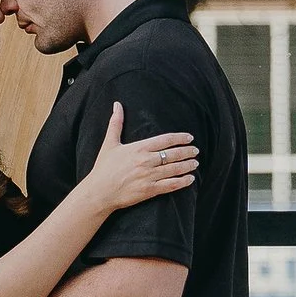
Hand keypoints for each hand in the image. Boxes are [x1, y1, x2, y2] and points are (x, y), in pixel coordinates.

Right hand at [85, 99, 199, 215]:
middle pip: (173, 154)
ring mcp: (149, 176)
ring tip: (195, 163)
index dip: (180, 138)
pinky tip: (190, 179)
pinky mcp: (149, 190)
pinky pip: (170, 185)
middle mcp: (146, 161)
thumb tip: (117, 104)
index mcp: (139, 148)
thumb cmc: (104, 167)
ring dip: (187, 166)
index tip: (189, 138)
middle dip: (187, 152)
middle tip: (196, 150)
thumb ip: (116, 123)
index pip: (165, 140)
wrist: (99, 191)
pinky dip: (182, 182)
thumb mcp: (110, 143)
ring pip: (174, 169)